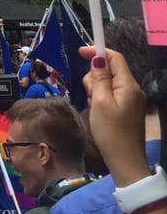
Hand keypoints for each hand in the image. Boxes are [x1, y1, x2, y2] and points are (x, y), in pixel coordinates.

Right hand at [79, 45, 147, 185]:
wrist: (125, 162)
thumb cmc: (111, 132)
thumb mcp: (100, 102)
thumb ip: (99, 78)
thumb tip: (98, 58)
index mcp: (128, 85)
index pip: (115, 58)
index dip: (98, 51)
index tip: (80, 52)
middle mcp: (133, 89)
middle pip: (110, 70)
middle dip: (95, 76)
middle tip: (88, 92)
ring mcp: (131, 100)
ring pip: (108, 82)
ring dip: (96, 88)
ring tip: (92, 104)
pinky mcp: (127, 109)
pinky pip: (111, 94)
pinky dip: (101, 98)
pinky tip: (96, 111)